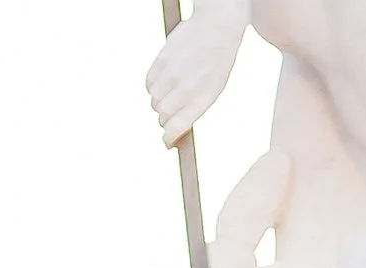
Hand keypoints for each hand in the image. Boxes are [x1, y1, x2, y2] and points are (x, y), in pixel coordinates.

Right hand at [146, 0, 245, 139]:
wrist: (217, 28)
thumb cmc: (216, 63)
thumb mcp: (213, 90)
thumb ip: (193, 110)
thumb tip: (174, 130)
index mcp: (201, 100)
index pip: (175, 128)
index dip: (168, 138)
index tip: (167, 141)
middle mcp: (185, 89)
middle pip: (162, 115)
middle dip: (164, 117)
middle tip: (171, 110)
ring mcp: (172, 73)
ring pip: (154, 100)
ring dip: (159, 100)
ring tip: (171, 90)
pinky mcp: (162, 59)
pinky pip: (149, 83)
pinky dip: (153, 85)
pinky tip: (164, 80)